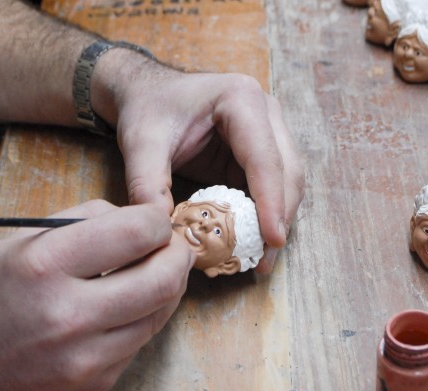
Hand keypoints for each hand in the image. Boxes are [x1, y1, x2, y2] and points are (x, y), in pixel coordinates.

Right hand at [0, 201, 193, 390]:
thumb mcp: (18, 242)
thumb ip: (81, 221)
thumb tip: (138, 218)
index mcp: (43, 267)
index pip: (135, 233)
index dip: (156, 221)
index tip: (155, 221)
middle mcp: (67, 314)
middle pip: (162, 279)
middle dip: (178, 255)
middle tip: (174, 247)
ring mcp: (85, 356)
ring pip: (160, 313)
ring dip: (168, 287)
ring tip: (155, 271)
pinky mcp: (97, 382)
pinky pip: (141, 341)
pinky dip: (144, 317)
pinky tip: (128, 305)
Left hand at [96, 57, 304, 273]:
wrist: (147, 93)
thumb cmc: (147, 110)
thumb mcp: (140, 144)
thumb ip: (147, 184)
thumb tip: (161, 232)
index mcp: (241, 99)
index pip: (264, 158)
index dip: (271, 202)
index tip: (272, 239)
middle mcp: (265, 112)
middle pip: (287, 171)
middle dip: (281, 217)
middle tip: (266, 259)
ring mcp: (268, 131)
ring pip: (287, 182)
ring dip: (278, 220)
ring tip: (262, 259)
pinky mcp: (261, 153)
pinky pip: (272, 188)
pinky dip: (265, 216)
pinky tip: (252, 243)